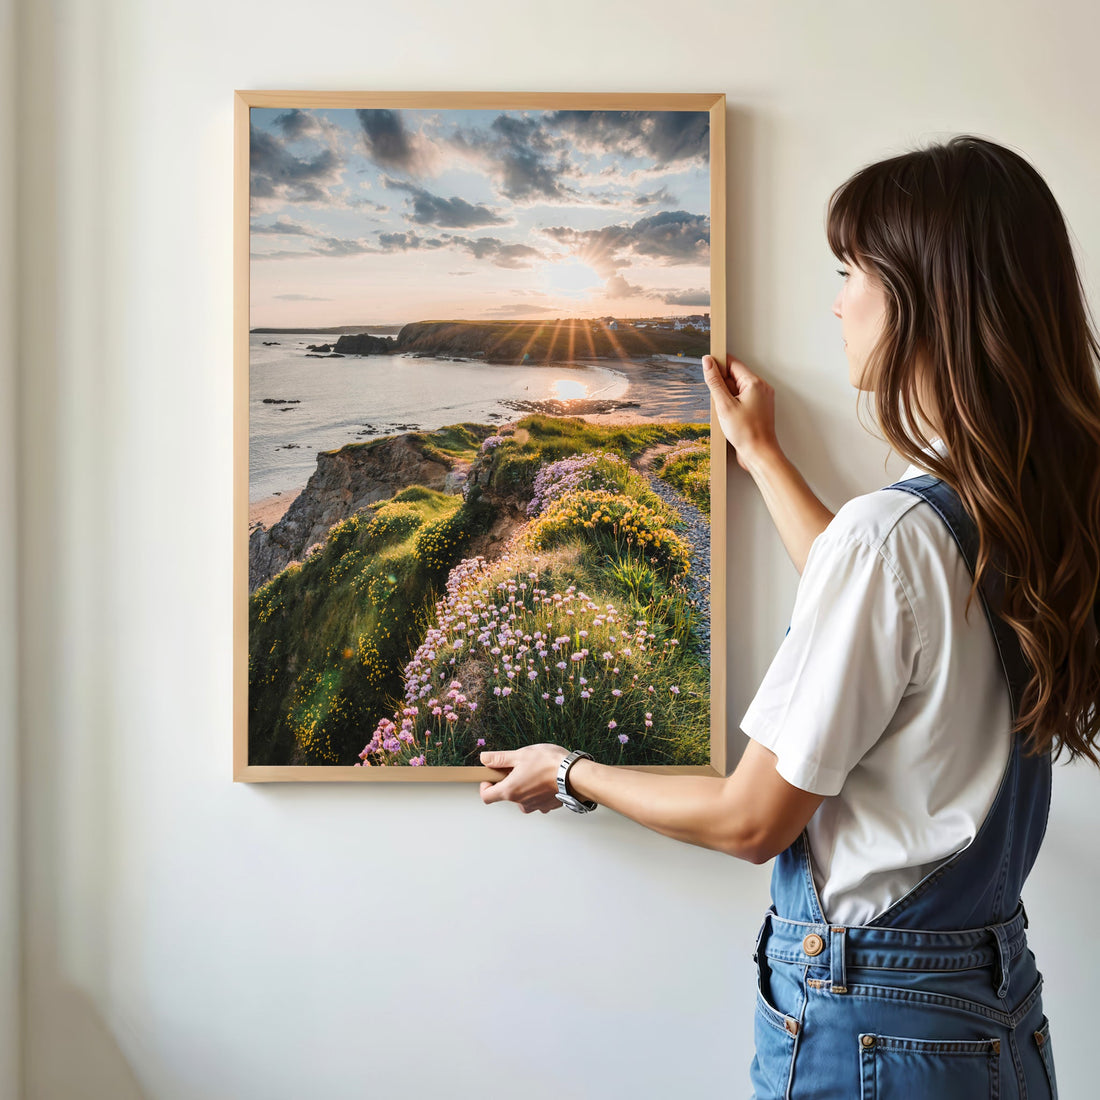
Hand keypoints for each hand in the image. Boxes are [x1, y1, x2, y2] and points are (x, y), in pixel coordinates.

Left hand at [479, 743, 569, 813]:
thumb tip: (484, 759)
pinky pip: (537, 799)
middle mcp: (521, 802)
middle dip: (509, 781)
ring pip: (522, 797)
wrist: (575, 775)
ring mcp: (535, 806)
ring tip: (535, 771)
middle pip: (506, 795)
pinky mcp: (548, 805)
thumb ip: (499, 758)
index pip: (486, 796)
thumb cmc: (550, 764)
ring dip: (524, 786)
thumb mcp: (520, 755)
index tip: (491, 776)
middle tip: (518, 767)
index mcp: (510, 790)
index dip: (485, 786)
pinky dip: (538, 790)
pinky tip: (545, 778)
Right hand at [702, 353, 780, 471]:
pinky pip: (742, 399)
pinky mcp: (758, 408)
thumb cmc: (746, 433)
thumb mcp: (724, 405)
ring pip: (738, 389)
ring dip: (726, 397)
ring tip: (726, 413)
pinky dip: (732, 405)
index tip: (707, 368)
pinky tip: (730, 417)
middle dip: (722, 386)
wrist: (759, 454)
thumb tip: (708, 362)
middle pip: (735, 376)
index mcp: (755, 383)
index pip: (733, 363)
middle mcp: (761, 388)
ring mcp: (761, 398)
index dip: (718, 365)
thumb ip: (714, 381)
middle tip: (719, 402)